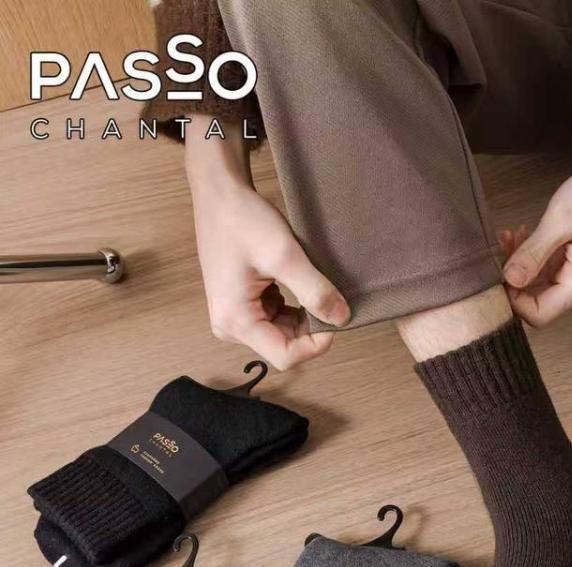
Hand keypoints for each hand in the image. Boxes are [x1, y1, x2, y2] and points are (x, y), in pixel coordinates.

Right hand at [185, 124, 349, 369]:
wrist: (219, 192)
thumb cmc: (242, 220)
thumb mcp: (285, 256)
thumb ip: (314, 291)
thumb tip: (341, 319)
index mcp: (235, 321)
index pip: (285, 356)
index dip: (315, 344)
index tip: (334, 317)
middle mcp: (230, 327)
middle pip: (284, 345)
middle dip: (309, 327)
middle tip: (326, 295)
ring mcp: (234, 316)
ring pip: (282, 332)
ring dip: (302, 314)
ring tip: (309, 283)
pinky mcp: (241, 305)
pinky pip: (275, 317)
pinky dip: (292, 305)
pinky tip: (294, 280)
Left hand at [501, 149, 571, 327]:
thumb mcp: (562, 220)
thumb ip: (533, 253)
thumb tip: (509, 279)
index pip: (538, 315)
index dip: (513, 300)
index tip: (500, 271)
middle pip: (535, 302)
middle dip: (513, 279)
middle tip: (503, 247)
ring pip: (537, 285)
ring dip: (520, 264)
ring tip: (511, 236)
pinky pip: (545, 270)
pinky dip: (531, 256)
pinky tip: (523, 234)